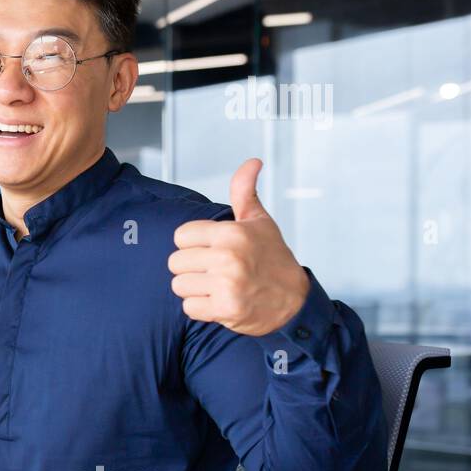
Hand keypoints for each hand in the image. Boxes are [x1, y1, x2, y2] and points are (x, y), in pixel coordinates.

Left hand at [168, 158, 309, 335]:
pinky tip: (218, 302)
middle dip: (191, 268)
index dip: (193, 244)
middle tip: (214, 271)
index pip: (181, 236)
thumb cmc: (273, 259)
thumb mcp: (259, 221)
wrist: (295, 301)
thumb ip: (245, 191)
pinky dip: (200, 308)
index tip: (210, 250)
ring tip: (216, 286)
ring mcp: (227, 284)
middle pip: (176, 262)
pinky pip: (189, 307)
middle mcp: (228, 257)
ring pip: (179, 285)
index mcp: (232, 233)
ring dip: (194, 289)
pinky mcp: (225, 308)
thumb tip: (252, 162)